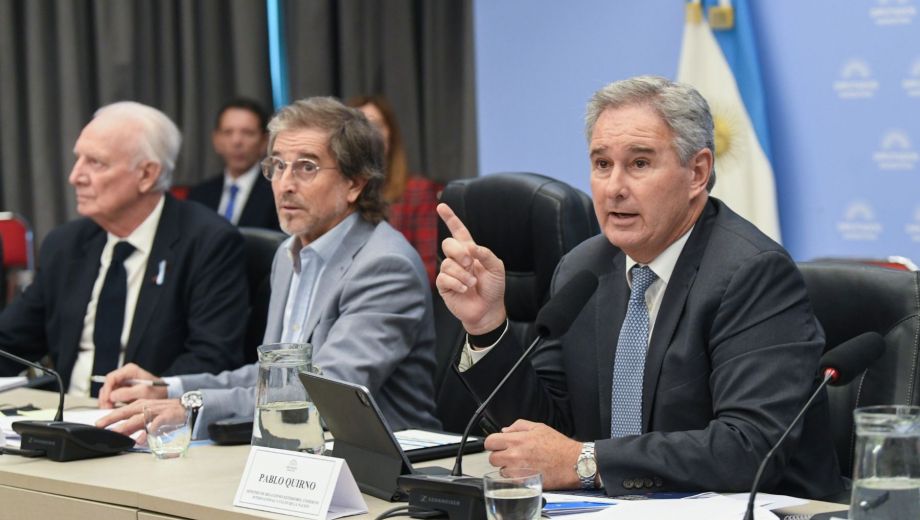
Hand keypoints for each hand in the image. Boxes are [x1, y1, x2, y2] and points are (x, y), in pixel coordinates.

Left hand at [94, 398, 183, 444]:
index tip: (97, 425)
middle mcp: (144, 407)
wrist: (185, 407)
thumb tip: (121, 434)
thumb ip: (134, 425)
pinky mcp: (165, 416)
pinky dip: (148, 431)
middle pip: (126, 413)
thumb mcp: (147, 416)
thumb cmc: (164, 412)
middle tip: (102, 427)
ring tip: (119, 434)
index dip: (108, 418)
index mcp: (138, 406)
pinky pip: (155, 424)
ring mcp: (154, 412)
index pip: (120, 411)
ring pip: (138, 419)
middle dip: (113, 420)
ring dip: (128, 426)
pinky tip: (142, 438)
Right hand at [97, 363, 167, 408]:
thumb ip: (128, 393)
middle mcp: (124, 375)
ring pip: (108, 391)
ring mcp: (123, 382)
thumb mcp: (144, 392)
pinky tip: (112, 409)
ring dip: (106, 401)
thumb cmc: (158, 391)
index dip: (107, 390)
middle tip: (106, 408)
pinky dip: (110, 403)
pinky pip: (112, 396)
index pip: (111, 378)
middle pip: (107, 385)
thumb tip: (112, 396)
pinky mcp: (123, 390)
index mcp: (129, 370)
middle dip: (105, 397)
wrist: (165, 394)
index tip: (107, 400)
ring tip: (109, 410)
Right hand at [436, 203, 506, 333]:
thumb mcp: (497, 268)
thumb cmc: (494, 288)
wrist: (489, 310)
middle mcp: (457, 259)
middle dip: (459, 252)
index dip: (450, 218)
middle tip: (471, 263)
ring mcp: (449, 272)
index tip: (441, 206)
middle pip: (448, 243)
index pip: (458, 231)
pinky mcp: (444, 285)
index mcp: (470, 251)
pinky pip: (444, 278)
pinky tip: (466, 290)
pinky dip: (458, 283)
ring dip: (463, 274)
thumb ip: (486, 254)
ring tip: (472, 284)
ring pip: (447, 263)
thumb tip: (470, 247)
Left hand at [484, 419, 582, 489]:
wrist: (573, 463)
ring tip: (520, 464)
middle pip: (492, 458)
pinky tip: (525, 472)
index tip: (498, 444)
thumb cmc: (559, 446)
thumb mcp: (539, 427)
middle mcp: (515, 455)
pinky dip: (515, 478)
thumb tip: (504, 430)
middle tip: (509, 455)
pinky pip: (510, 481)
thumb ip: (518, 426)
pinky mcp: (524, 483)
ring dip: (507, 468)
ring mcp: (518, 471)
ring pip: (500, 471)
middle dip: (499, 456)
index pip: (489, 442)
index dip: (493, 443)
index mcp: (517, 440)